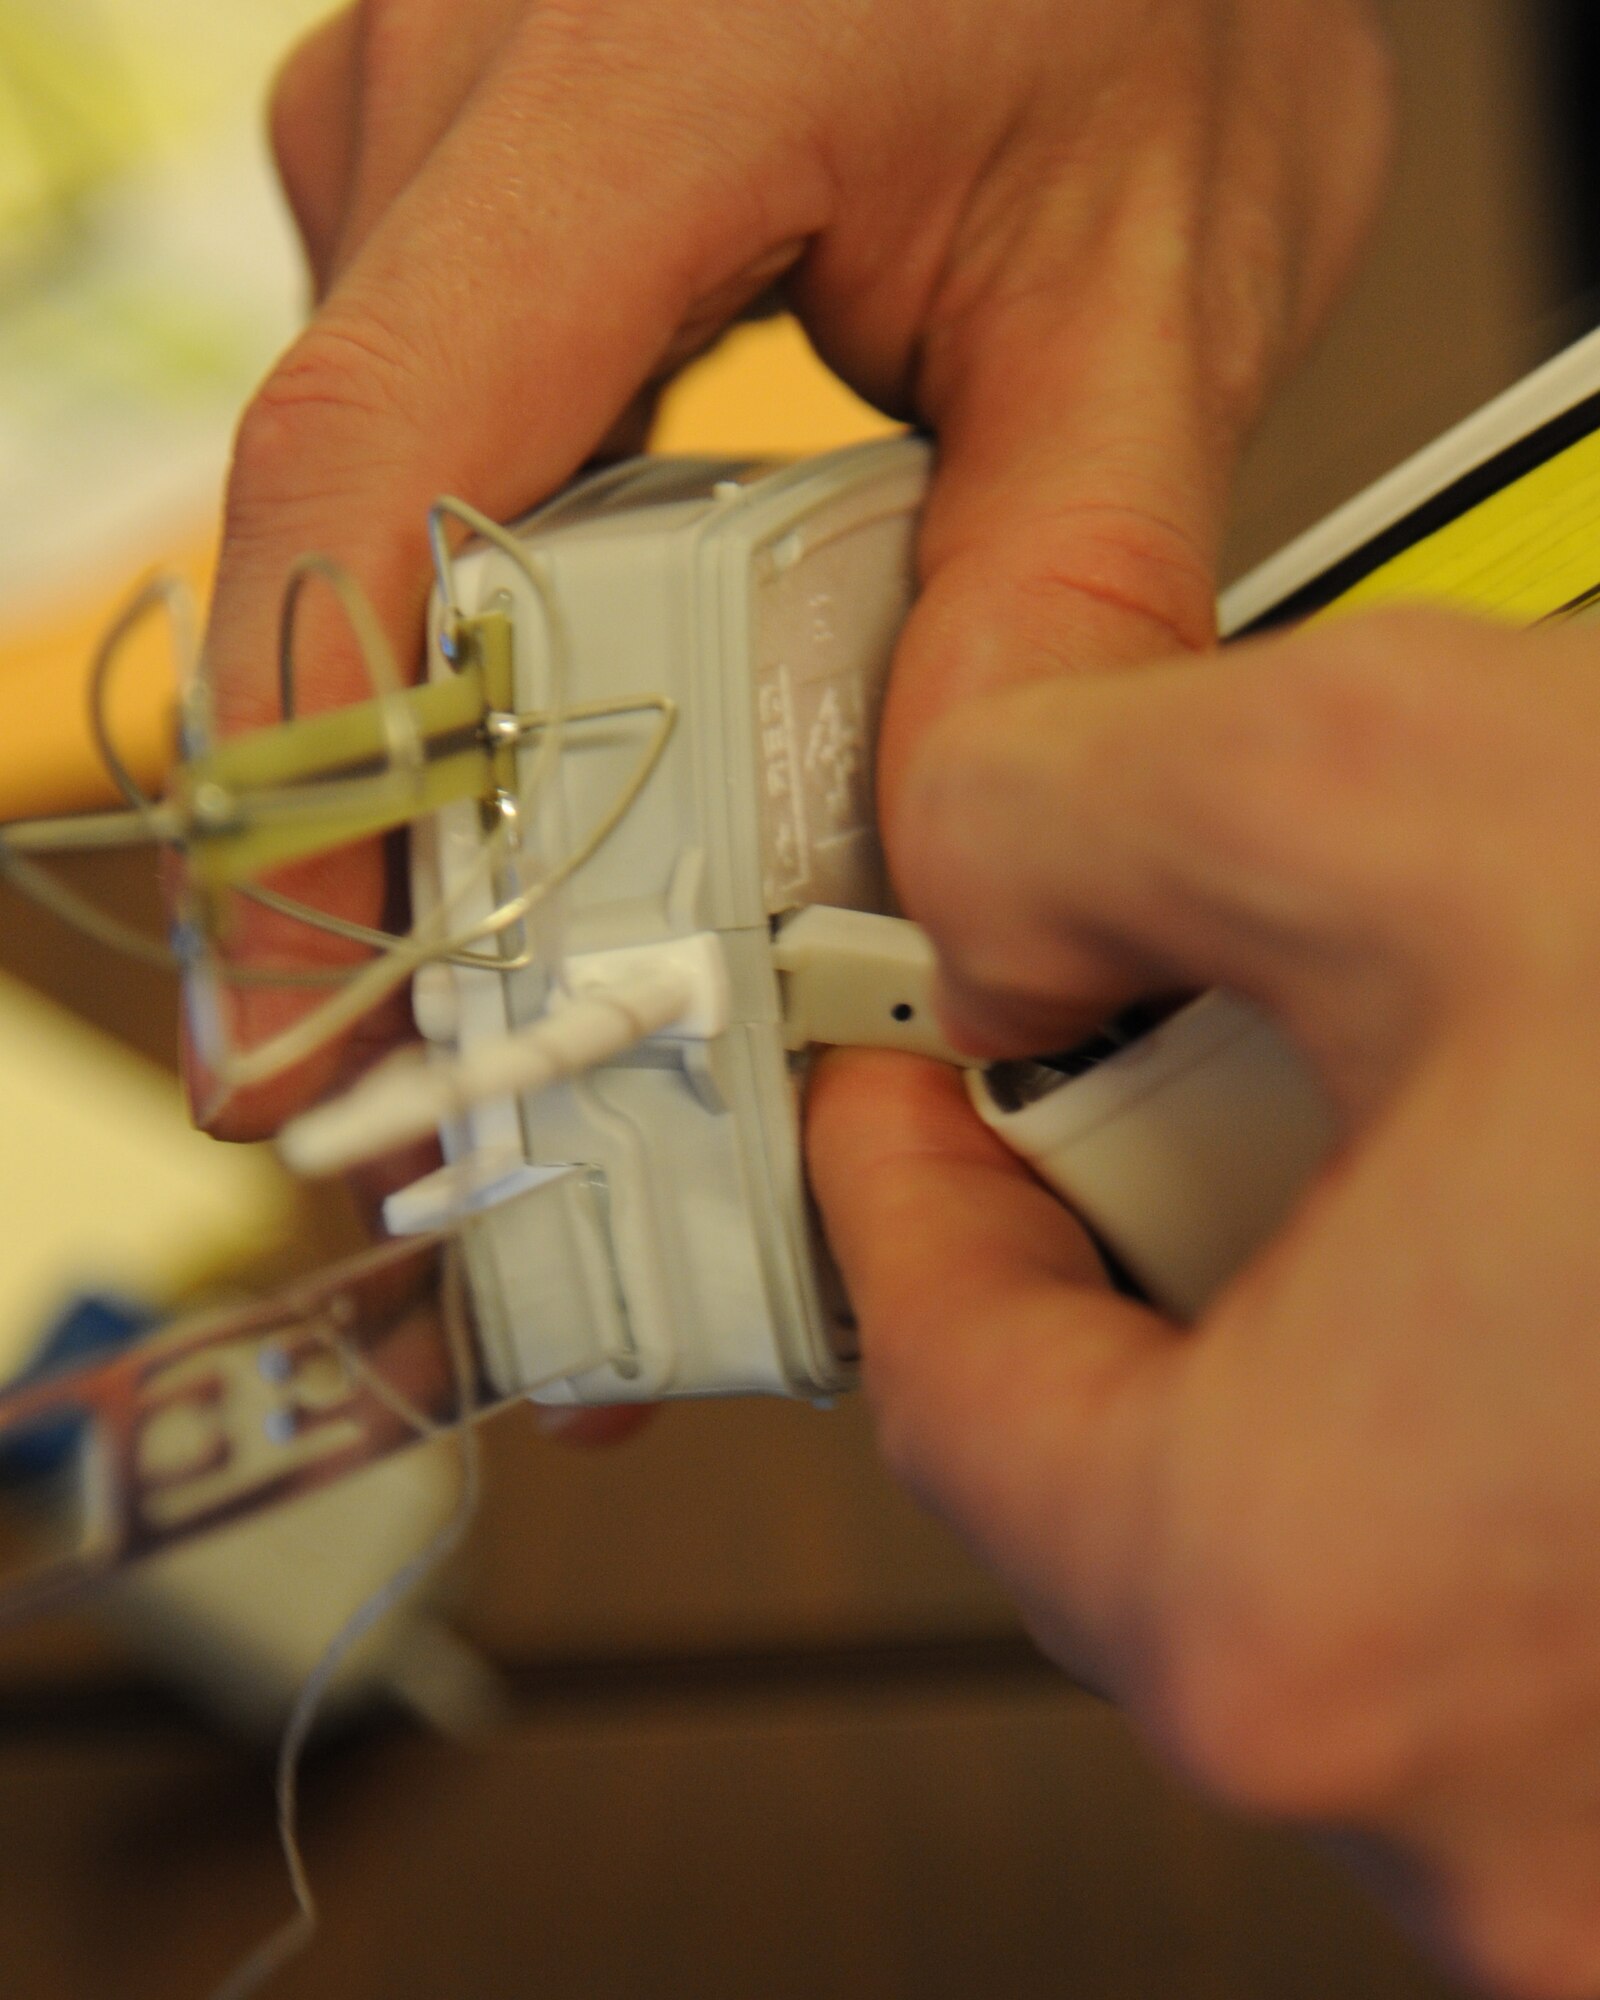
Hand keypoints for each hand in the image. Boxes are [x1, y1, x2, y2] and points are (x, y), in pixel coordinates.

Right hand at [197, 0, 1388, 1132]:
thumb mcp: (1160, 264)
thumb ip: (1076, 571)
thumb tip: (966, 852)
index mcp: (630, 76)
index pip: (381, 469)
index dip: (314, 786)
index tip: (303, 1025)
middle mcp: (456, 85)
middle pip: (350, 537)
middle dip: (403, 832)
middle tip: (491, 1054)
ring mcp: (424, 125)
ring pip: (374, 506)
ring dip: (459, 730)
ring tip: (562, 915)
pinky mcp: (447, 184)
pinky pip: (424, 440)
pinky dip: (490, 614)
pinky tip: (591, 710)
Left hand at [808, 609, 1599, 1997]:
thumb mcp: (1418, 791)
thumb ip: (1081, 800)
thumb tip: (979, 856)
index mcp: (1310, 1617)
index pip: (948, 1389)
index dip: (905, 1184)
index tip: (913, 1075)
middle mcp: (1494, 1813)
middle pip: (1160, 1456)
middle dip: (1157, 1219)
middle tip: (1202, 1044)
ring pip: (1374, 1498)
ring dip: (1374, 1283)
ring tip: (1488, 1104)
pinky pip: (1554, 1545)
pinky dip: (1536, 1370)